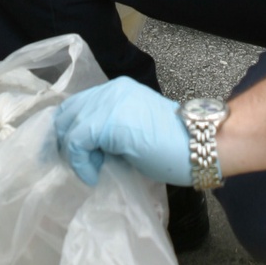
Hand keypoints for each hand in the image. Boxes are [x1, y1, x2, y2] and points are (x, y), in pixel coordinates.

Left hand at [54, 78, 190, 186]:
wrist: (198, 144)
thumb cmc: (173, 145)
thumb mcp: (133, 129)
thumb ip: (109, 131)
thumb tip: (87, 148)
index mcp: (117, 90)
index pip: (77, 105)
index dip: (68, 131)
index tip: (73, 155)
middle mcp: (110, 90)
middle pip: (68, 114)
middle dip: (67, 142)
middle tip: (80, 165)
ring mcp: (109, 103)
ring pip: (69, 127)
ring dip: (75, 154)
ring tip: (91, 170)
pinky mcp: (108, 122)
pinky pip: (77, 142)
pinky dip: (80, 162)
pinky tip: (92, 175)